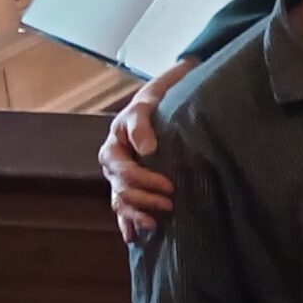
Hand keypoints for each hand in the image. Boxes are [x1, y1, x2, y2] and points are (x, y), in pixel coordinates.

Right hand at [102, 60, 191, 243]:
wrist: (160, 121)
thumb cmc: (162, 104)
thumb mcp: (165, 89)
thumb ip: (172, 79)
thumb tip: (187, 66)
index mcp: (122, 128)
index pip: (129, 130)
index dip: (139, 138)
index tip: (153, 149)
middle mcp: (115, 154)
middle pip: (121, 174)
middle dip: (144, 185)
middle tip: (171, 193)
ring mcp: (119, 176)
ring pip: (120, 196)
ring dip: (137, 209)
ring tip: (158, 220)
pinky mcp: (128, 192)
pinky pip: (121, 210)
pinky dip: (127, 223)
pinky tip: (135, 236)